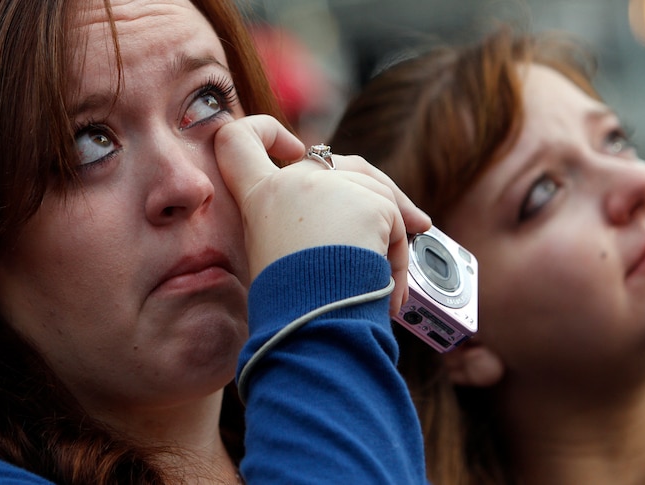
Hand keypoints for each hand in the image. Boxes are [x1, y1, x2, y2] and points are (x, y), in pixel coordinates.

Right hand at [214, 115, 430, 314]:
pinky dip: (398, 252)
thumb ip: (293, 228)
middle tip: (408, 223)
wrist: (310, 326)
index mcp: (259, 198)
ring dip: (389, 230)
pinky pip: (394, 217)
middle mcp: (291, 181)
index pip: (236, 140)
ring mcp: (330, 187)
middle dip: (369, 192)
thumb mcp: (275, 262)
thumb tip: (340, 232)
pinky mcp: (368, 202)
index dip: (265, 133)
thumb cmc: (289, 308)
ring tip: (388, 281)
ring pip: (372, 189)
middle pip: (336, 164)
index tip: (291, 148)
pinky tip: (392, 287)